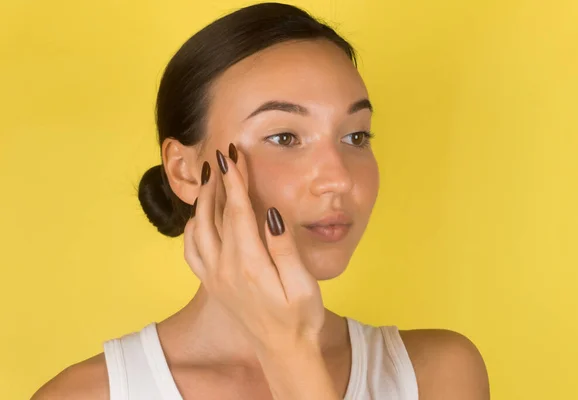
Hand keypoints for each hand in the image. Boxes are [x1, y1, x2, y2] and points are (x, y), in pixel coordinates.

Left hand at [183, 143, 325, 352]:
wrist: (283, 350)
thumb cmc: (300, 317)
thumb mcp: (303, 284)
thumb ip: (284, 248)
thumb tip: (270, 212)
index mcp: (249, 264)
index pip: (237, 211)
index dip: (234, 180)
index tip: (231, 155)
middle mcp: (225, 268)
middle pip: (214, 215)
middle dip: (217, 182)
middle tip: (222, 157)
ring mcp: (215, 277)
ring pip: (197, 229)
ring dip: (202, 201)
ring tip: (211, 179)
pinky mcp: (212, 284)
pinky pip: (191, 251)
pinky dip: (192, 228)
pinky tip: (200, 218)